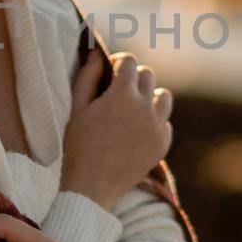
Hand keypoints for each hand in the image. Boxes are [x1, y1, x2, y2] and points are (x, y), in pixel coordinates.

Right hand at [60, 51, 173, 209]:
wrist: (90, 187)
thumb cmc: (77, 146)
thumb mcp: (77, 108)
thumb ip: (88, 77)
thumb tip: (96, 54)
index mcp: (121, 95)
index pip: (129, 62)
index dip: (118, 63)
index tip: (111, 72)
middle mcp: (144, 108)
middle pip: (147, 76)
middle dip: (133, 78)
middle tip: (119, 91)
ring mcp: (156, 127)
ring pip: (163, 97)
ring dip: (150, 97)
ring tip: (134, 108)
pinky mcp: (162, 144)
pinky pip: (165, 123)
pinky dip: (154, 122)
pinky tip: (137, 131)